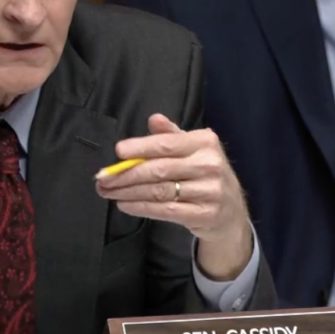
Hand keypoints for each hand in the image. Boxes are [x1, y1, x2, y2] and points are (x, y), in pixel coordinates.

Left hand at [95, 114, 251, 278]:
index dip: (140, 148)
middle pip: (158, 169)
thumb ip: (172, 135)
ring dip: (128, 192)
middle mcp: (210, 165)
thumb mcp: (194, 149)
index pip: (166, 144)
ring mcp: (209, 191)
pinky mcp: (204, 214)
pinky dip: (141, 207)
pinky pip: (165, 211)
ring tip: (108, 192)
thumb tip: (154, 119)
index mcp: (205, 143)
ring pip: (159, 191)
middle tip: (103, 178)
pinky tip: (125, 205)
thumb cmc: (205, 175)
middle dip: (126, 174)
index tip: (118, 152)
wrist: (231, 213)